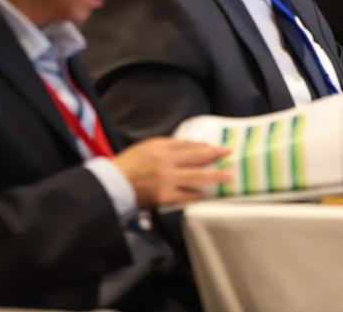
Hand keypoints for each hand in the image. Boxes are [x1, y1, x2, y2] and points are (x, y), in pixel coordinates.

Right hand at [113, 138, 230, 207]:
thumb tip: (193, 146)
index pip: (189, 145)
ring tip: (227, 176)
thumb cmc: (129, 164)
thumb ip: (169, 146)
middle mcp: (166, 163)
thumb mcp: (148, 147)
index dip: (206, 146)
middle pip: (197, 158)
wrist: (113, 185)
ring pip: (196, 178)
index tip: (219, 147)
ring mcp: (167, 181)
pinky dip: (196, 194)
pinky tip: (204, 193)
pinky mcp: (164, 197)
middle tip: (229, 157)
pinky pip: (186, 196)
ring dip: (214, 177)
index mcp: (161, 148)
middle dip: (215, 157)